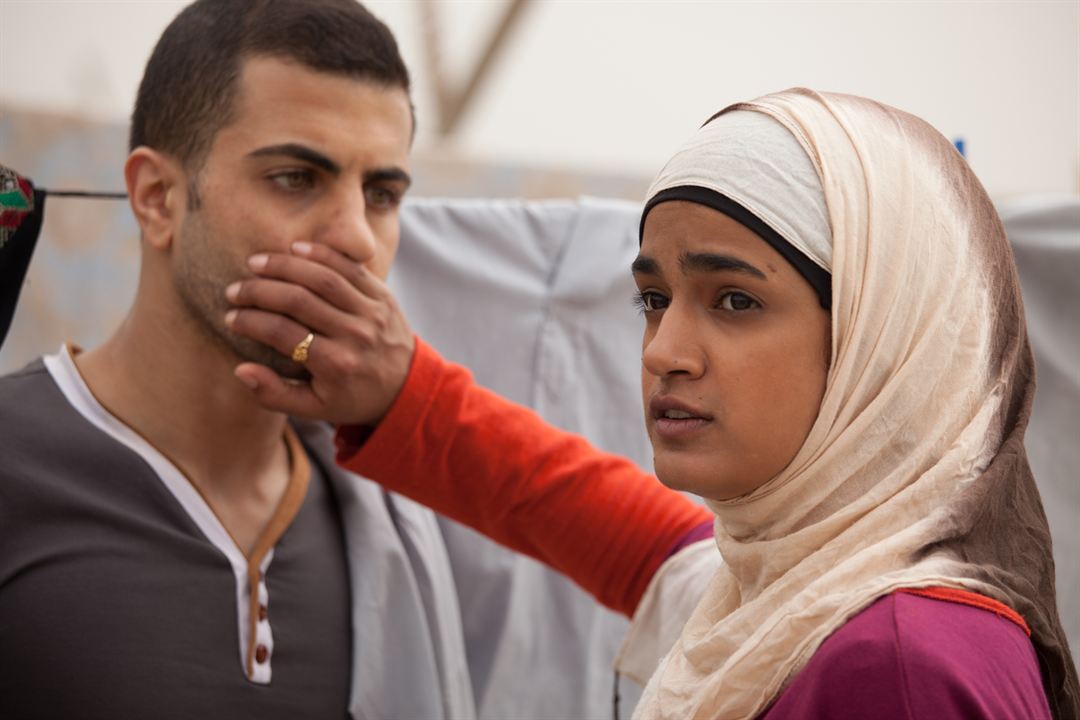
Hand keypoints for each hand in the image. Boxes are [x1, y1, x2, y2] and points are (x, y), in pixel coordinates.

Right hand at [224, 242, 414, 425]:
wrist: (406, 387)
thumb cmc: (352, 397)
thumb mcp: (314, 408)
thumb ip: (275, 394)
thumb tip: (241, 370)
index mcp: (336, 365)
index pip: (283, 334)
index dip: (251, 322)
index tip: (231, 317)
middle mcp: (355, 336)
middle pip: (299, 301)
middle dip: (260, 291)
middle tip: (235, 289)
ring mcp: (371, 312)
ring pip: (323, 279)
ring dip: (285, 266)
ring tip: (255, 263)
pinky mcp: (383, 296)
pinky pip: (350, 268)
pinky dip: (322, 255)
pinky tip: (294, 249)